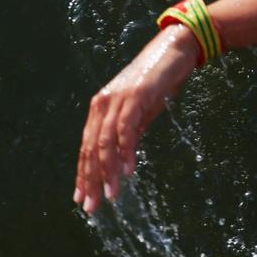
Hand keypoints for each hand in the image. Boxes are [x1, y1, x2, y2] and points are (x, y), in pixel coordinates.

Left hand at [74, 25, 199, 213]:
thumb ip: (131, 132)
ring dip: (108, 172)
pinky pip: (125, 130)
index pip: (87, 147)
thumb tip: (124, 159)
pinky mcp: (134, 97)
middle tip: (92, 207)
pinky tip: (128, 171)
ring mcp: (117, 99)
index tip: (82, 198)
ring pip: (105, 143)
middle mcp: (103, 103)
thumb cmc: (159, 79)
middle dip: (91, 180)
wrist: (174, 49)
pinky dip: (125, 152)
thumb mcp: (143, 110)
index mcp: (101, 107)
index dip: (84, 174)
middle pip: (91, 148)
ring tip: (112, 196)